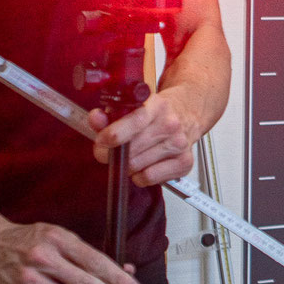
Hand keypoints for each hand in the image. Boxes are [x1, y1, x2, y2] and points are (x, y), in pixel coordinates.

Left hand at [89, 83, 205, 186]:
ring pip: (137, 166)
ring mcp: (179, 145)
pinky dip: (140, 176)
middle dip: (112, 155)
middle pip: (132, 149)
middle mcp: (171, 125)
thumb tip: (96, 118)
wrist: (188, 114)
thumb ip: (110, 113)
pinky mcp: (184, 163)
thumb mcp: (135, 106)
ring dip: (126, 166)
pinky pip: (150, 178)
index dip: (113, 134)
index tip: (101, 141)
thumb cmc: (158, 112)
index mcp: (157, 106)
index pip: (135, 121)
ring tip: (130, 157)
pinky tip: (143, 166)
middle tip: (108, 153)